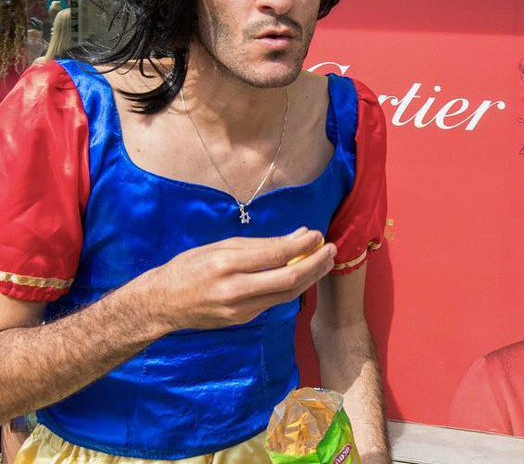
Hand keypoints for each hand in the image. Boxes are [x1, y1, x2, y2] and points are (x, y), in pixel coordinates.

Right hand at [134, 227, 334, 332]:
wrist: (161, 304)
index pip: (275, 256)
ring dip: (311, 278)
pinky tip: (303, 274)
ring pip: (286, 295)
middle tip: (331, 249)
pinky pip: (274, 302)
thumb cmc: (189, 267)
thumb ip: (261, 244)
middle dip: (315, 264)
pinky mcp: (243, 320)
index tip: (316, 234)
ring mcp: (240, 310)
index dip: (302, 246)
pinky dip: (292, 287)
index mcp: (226, 265)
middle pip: (288, 280)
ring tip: (325, 261)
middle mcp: (234, 290)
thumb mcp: (220, 246)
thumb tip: (298, 236)